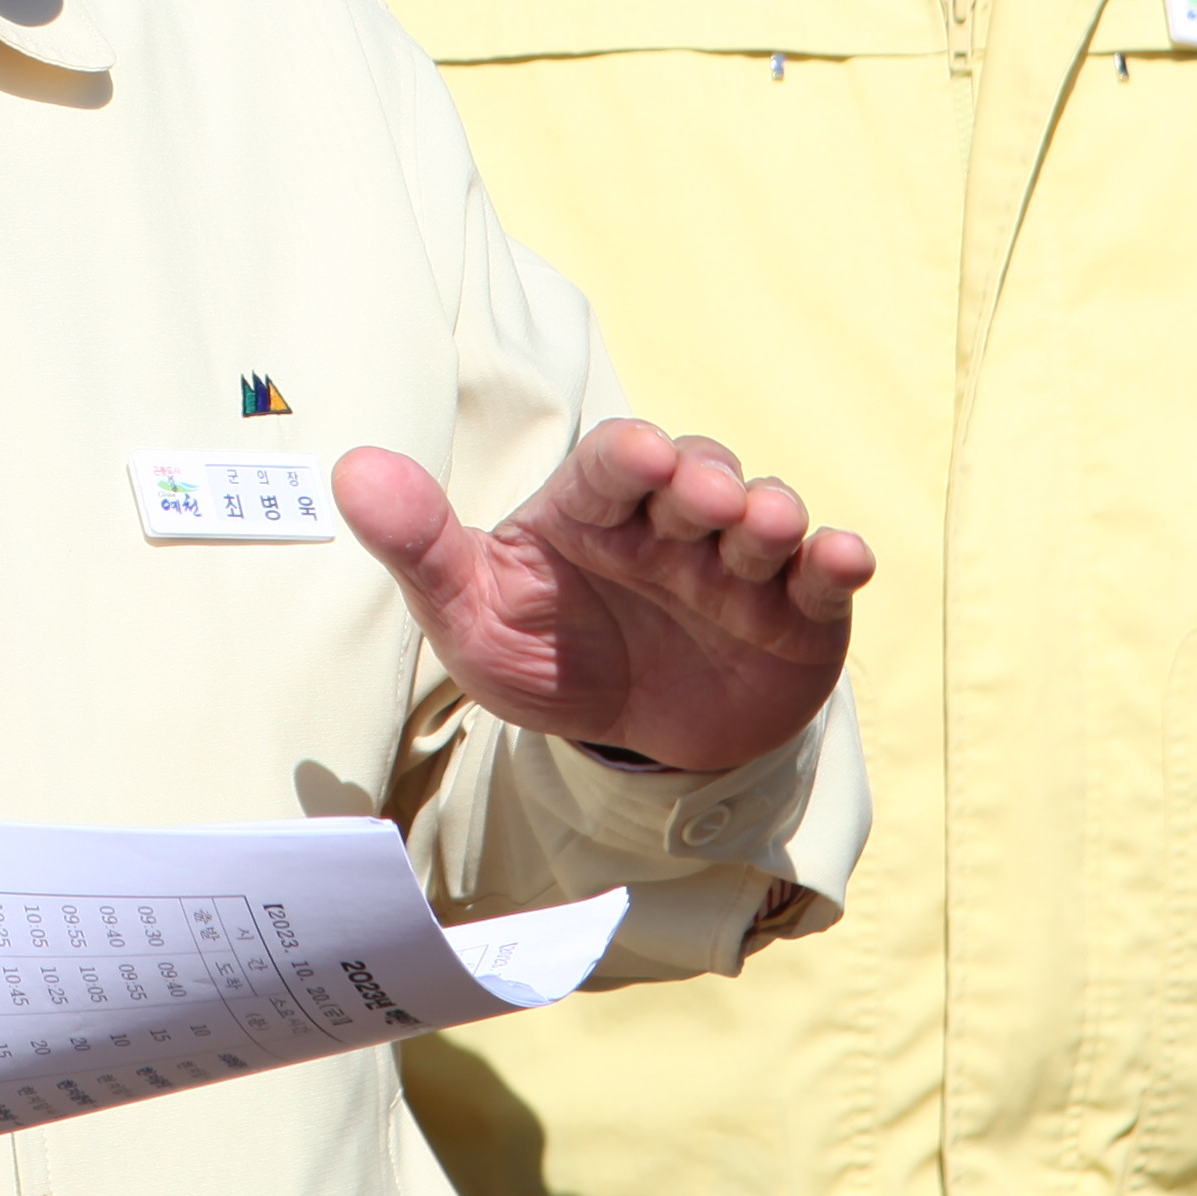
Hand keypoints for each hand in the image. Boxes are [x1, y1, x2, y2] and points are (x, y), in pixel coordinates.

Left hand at [336, 418, 872, 778]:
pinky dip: (839, 564)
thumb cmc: (548, 657)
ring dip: (772, 515)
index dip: (630, 455)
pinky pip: (823, 581)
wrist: (632, 740)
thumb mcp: (473, 615)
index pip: (612, 462)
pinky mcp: (795, 615)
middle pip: (701, 475)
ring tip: (761, 528)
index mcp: (594, 509)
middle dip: (707, 480)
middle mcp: (673, 524)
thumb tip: (350, 470)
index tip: (641, 457)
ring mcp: (739, 565)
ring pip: (767, 517)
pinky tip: (846, 559)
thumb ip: (419, 547)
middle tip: (705, 501)